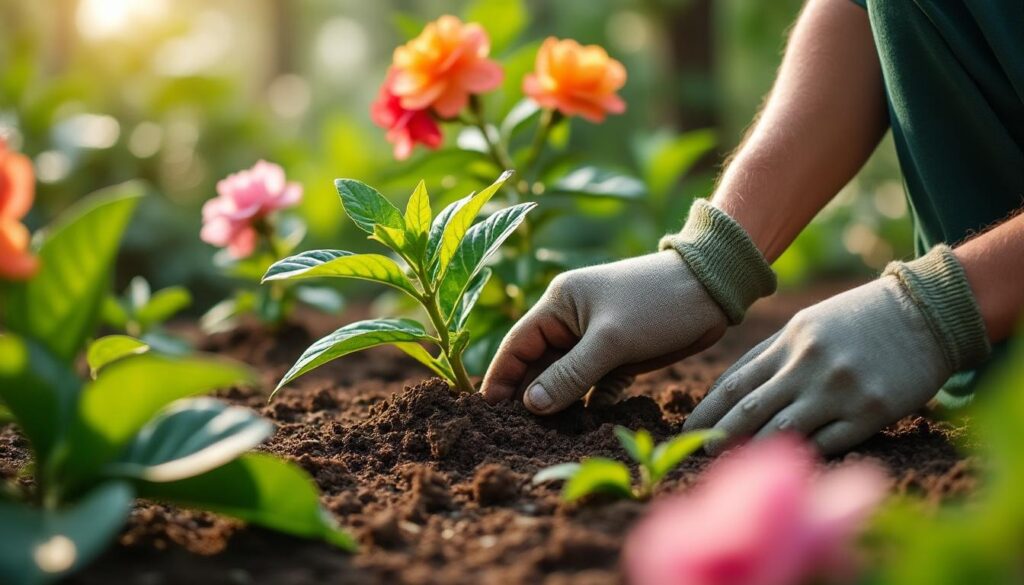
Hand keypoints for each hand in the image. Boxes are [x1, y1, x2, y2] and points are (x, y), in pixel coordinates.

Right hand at [481, 251, 728, 413]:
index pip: (518, 344)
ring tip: (546, 435)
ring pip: (567, 378)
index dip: (501, 376)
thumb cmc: (656, 303)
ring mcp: (596, 339)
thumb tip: (532, 404)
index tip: (487, 410)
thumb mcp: (610, 341)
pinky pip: (595, 385)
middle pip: (540, 365)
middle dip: (530, 395)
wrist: (711, 291)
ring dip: (560, 403)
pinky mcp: (620, 356)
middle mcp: (572, 321)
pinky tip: (586, 425)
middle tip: (516, 431)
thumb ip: (570, 374)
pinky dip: (590, 402)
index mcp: (559, 305)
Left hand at [684, 276, 953, 454]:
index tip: (686, 428)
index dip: (709, 409)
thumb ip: (771, 354)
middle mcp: (810, 366)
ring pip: (784, 430)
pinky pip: (828, 443)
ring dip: (754, 450)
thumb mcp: (809, 323)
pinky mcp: (871, 411)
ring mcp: (840, 390)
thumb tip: (730, 387)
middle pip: (752, 408)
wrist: (926, 313)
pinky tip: (784, 469)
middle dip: (720, 434)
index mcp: (790, 342)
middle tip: (696, 452)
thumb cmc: (860, 319)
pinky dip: (803, 456)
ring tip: (731, 466)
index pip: (737, 382)